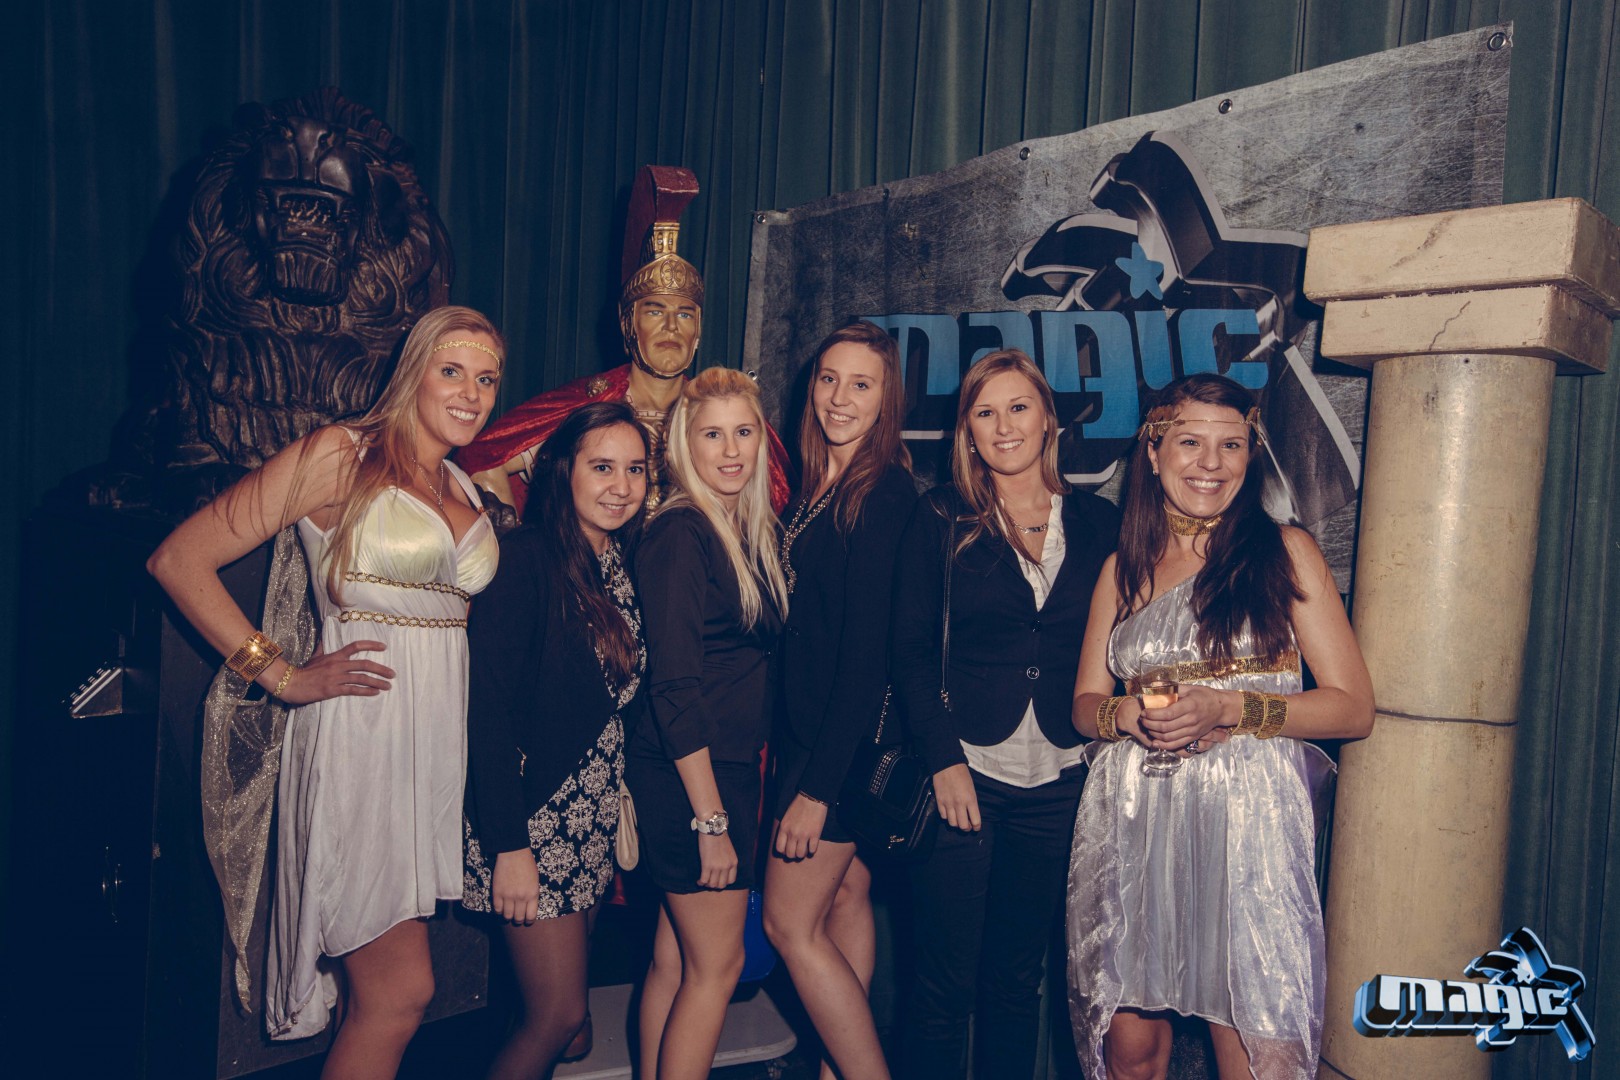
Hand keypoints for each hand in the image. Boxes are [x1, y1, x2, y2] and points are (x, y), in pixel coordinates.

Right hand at [273, 640, 393, 704]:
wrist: (291, 683)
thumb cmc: (304, 671)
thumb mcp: (315, 657)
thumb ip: (323, 648)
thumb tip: (325, 639)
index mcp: (335, 655)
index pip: (356, 646)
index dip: (371, 645)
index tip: (384, 647)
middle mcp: (338, 664)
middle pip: (365, 664)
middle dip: (381, 669)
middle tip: (392, 674)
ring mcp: (336, 677)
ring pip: (362, 678)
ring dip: (377, 682)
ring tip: (388, 686)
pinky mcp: (333, 689)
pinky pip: (353, 690)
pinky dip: (366, 691)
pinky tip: (375, 692)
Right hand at [491, 849, 539, 923]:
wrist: (513, 853)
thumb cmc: (527, 865)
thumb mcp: (535, 881)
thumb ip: (532, 895)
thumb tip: (528, 909)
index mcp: (533, 894)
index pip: (531, 916)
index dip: (528, 921)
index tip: (527, 921)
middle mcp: (521, 897)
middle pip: (518, 918)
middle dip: (518, 920)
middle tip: (516, 919)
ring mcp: (508, 895)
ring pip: (507, 916)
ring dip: (507, 917)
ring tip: (508, 915)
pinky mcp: (497, 892)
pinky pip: (497, 909)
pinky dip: (498, 911)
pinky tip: (501, 908)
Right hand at [697, 832, 738, 889]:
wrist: (713, 829)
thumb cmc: (720, 836)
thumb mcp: (729, 850)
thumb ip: (727, 860)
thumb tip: (721, 869)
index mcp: (734, 862)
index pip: (731, 880)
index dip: (724, 882)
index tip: (718, 880)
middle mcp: (727, 866)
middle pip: (721, 885)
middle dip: (715, 885)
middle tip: (709, 882)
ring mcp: (717, 867)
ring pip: (712, 884)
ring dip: (707, 884)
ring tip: (703, 881)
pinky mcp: (707, 865)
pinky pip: (704, 880)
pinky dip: (700, 882)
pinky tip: (698, 881)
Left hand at [774, 794, 828, 860]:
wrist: (812, 797)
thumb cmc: (798, 805)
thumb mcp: (786, 817)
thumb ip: (784, 829)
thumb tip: (785, 842)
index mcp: (784, 828)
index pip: (779, 848)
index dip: (783, 852)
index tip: (788, 849)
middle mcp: (792, 833)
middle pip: (790, 854)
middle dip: (793, 855)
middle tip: (797, 851)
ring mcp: (804, 835)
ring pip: (801, 854)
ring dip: (803, 854)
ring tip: (805, 850)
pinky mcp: (815, 834)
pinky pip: (812, 850)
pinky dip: (812, 851)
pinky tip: (812, 846)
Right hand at [933, 763, 980, 831]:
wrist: (947, 765)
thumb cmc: (962, 775)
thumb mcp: (972, 788)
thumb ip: (972, 802)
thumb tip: (971, 814)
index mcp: (970, 800)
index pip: (975, 821)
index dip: (976, 827)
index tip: (976, 827)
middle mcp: (959, 804)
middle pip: (963, 826)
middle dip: (966, 828)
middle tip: (967, 826)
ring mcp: (948, 803)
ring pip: (952, 823)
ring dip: (956, 824)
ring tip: (958, 820)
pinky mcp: (939, 801)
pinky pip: (943, 816)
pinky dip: (947, 817)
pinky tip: (949, 813)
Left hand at [1137, 685, 1237, 750]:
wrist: (1221, 708)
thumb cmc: (1204, 696)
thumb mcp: (1190, 688)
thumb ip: (1173, 689)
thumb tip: (1155, 687)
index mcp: (1190, 706)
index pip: (1167, 714)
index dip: (1153, 714)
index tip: (1144, 712)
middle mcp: (1191, 720)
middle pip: (1165, 727)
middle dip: (1149, 724)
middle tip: (1142, 719)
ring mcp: (1193, 731)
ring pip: (1169, 737)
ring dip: (1154, 734)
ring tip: (1146, 727)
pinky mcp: (1193, 737)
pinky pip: (1176, 745)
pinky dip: (1164, 745)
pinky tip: (1154, 742)